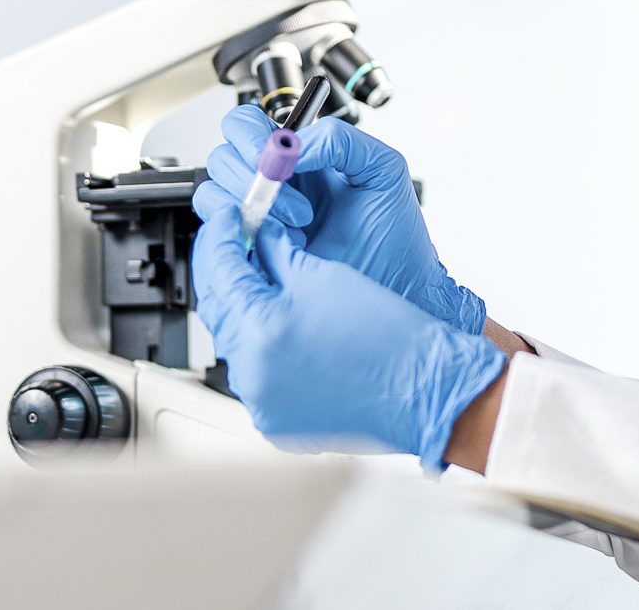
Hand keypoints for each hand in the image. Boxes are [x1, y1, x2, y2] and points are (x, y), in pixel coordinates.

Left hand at [190, 193, 504, 469]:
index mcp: (260, 329)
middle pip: (217, 305)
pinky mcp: (275, 420)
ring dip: (242, 308)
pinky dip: (259, 345)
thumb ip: (276, 253)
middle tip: (243, 244)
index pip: (218, 266)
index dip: (222, 233)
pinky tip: (279, 325)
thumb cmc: (387, 337)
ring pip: (232, 340)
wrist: (422, 389)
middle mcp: (252, 373)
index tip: (232, 217)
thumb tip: (255, 237)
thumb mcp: (324, 274)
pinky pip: (252, 373)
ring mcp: (261, 402)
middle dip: (226, 270)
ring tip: (267, 283)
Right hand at [204, 104, 485, 333]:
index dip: (248, 135)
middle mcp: (272, 185)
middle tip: (294, 202)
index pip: (246, 126)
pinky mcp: (252, 256)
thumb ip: (340, 140)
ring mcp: (259, 221)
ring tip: (299, 227)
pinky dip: (242, 236)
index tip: (270, 156)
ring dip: (251, 208)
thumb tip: (291, 146)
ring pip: (213, 196)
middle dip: (251, 177)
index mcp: (298, 156)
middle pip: (222, 158)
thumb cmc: (395, 236)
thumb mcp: (380, 169)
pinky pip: (220, 238)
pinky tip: (281, 246)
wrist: (399, 289)